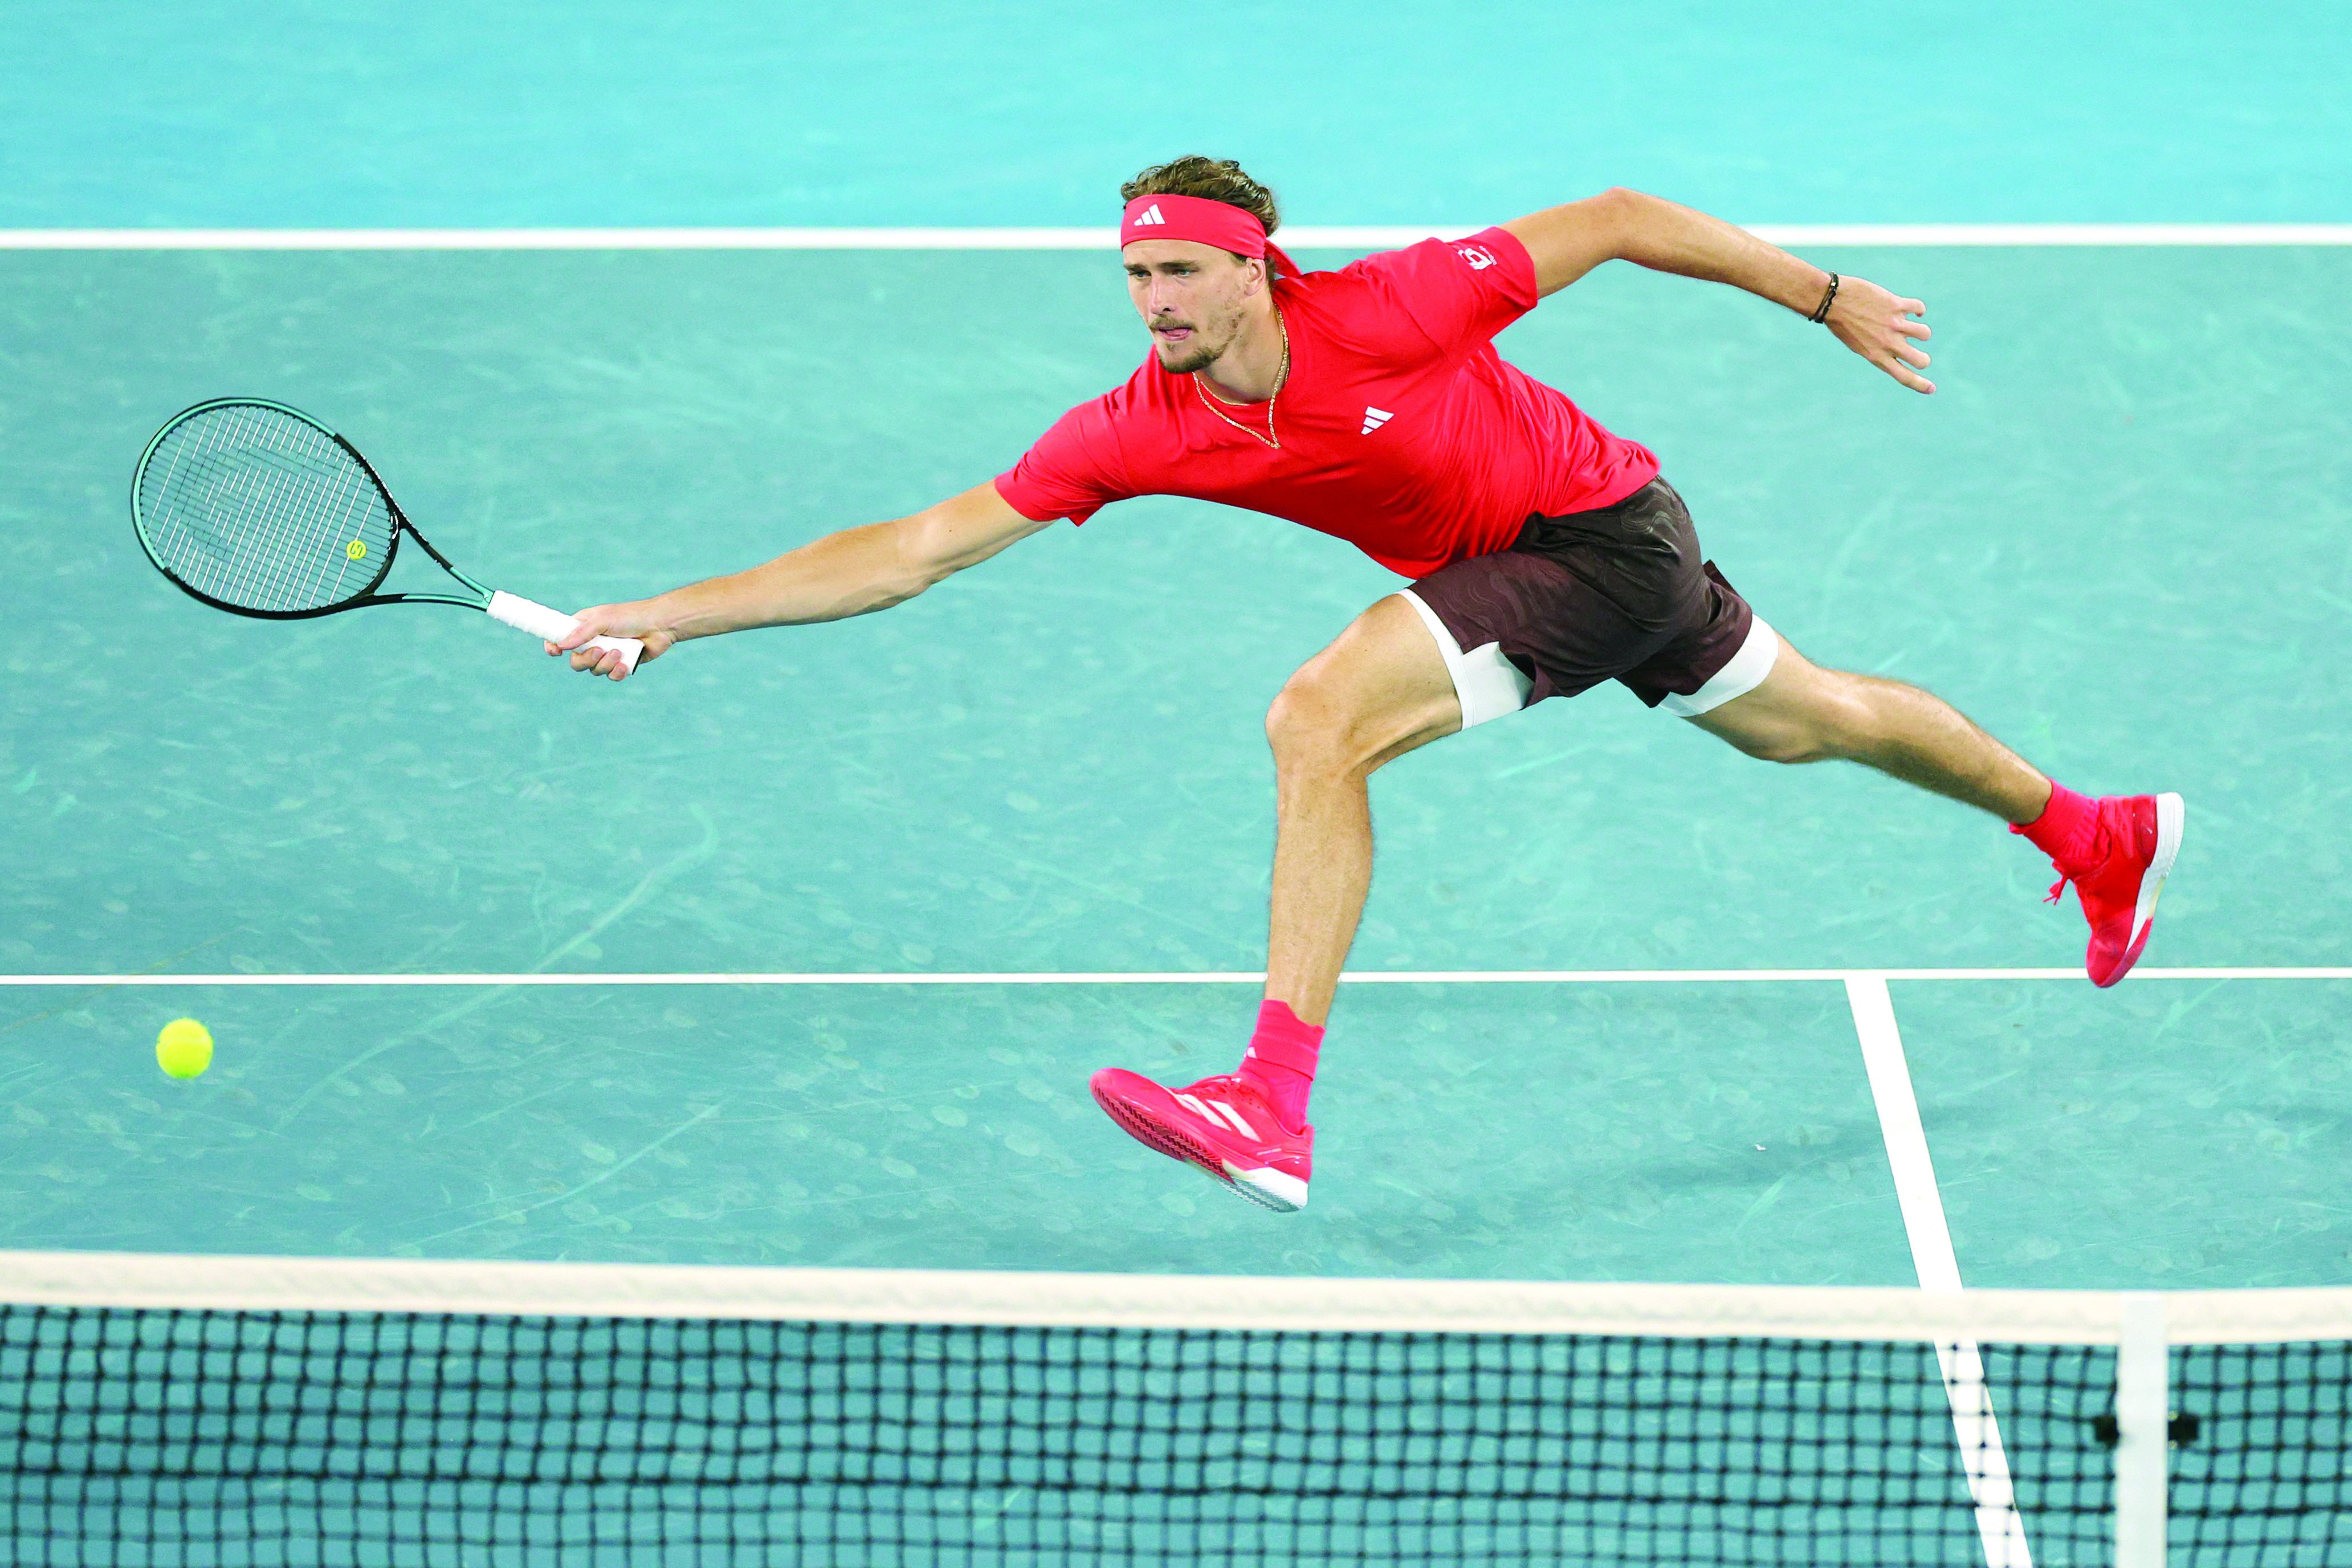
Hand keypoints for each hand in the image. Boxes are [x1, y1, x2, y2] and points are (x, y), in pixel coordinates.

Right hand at [548, 600, 676, 681]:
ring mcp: (607, 654)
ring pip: (594, 670)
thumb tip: (562, 644)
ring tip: (619, 652)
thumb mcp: (603, 619)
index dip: (554, 646)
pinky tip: (625, 664)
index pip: (561, 638)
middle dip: (586, 660)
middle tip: (599, 651)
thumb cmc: (630, 616)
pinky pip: (611, 676)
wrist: (659, 626)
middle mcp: (593, 642)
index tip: (555, 651)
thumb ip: (583, 633)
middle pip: (576, 661)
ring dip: (605, 664)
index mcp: (584, 627)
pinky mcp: (621, 665)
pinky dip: (617, 672)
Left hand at [1824, 275, 1934, 393]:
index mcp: (1877, 357)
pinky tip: (1913, 310)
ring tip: (1912, 327)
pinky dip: (1919, 309)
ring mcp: (1893, 324)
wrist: (1831, 301)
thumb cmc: (1842, 324)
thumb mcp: (1859, 345)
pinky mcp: (1896, 305)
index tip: (1932, 389)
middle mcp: (1888, 344)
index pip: (1903, 377)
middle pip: (1921, 360)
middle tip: (1919, 355)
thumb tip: (1902, 345)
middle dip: (1924, 359)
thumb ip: (1880, 349)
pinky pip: (1919, 307)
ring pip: (1925, 334)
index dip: (1920, 384)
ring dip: (1922, 332)